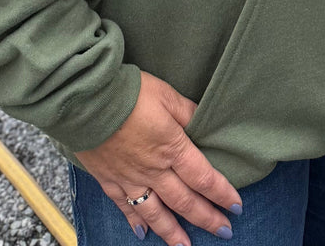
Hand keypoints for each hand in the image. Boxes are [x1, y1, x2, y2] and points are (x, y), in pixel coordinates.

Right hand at [75, 71, 241, 243]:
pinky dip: (134, 222)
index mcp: (173, 148)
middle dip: (206, 219)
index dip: (222, 194)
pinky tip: (142, 234)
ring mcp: (130, 178)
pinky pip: (125, 207)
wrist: (89, 101)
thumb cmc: (131, 93)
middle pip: (185, 201)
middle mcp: (154, 170)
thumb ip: (188, 112)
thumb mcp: (168, 96)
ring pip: (156, 213)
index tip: (236, 207)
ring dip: (173, 232)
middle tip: (224, 232)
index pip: (204, 178)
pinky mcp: (109, 180)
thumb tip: (204, 122)